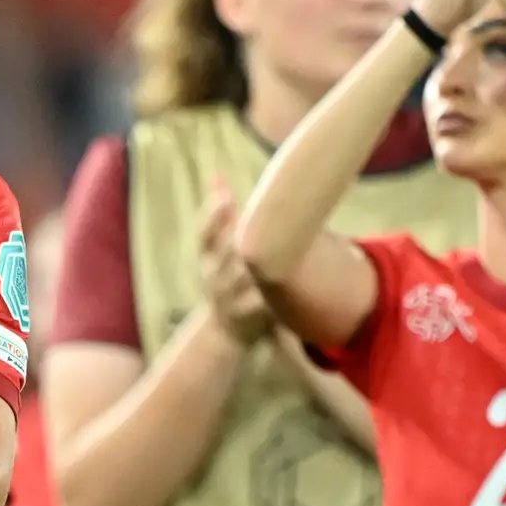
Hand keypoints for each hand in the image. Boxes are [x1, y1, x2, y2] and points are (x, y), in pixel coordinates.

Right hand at [199, 187, 273, 344]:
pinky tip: (300, 272)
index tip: (226, 195)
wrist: (223, 333)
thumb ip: (219, 214)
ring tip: (288, 236)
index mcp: (206, 259)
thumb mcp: (213, 251)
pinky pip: (267, 300)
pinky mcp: (251, 316)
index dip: (212, 215)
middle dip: (244, 235)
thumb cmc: (223, 280)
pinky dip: (280, 288)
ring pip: (248, 276)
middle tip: (268, 210)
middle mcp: (214, 278)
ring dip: (266, 259)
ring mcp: (231, 298)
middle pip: (229, 253)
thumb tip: (217, 172)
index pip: (204, 235)